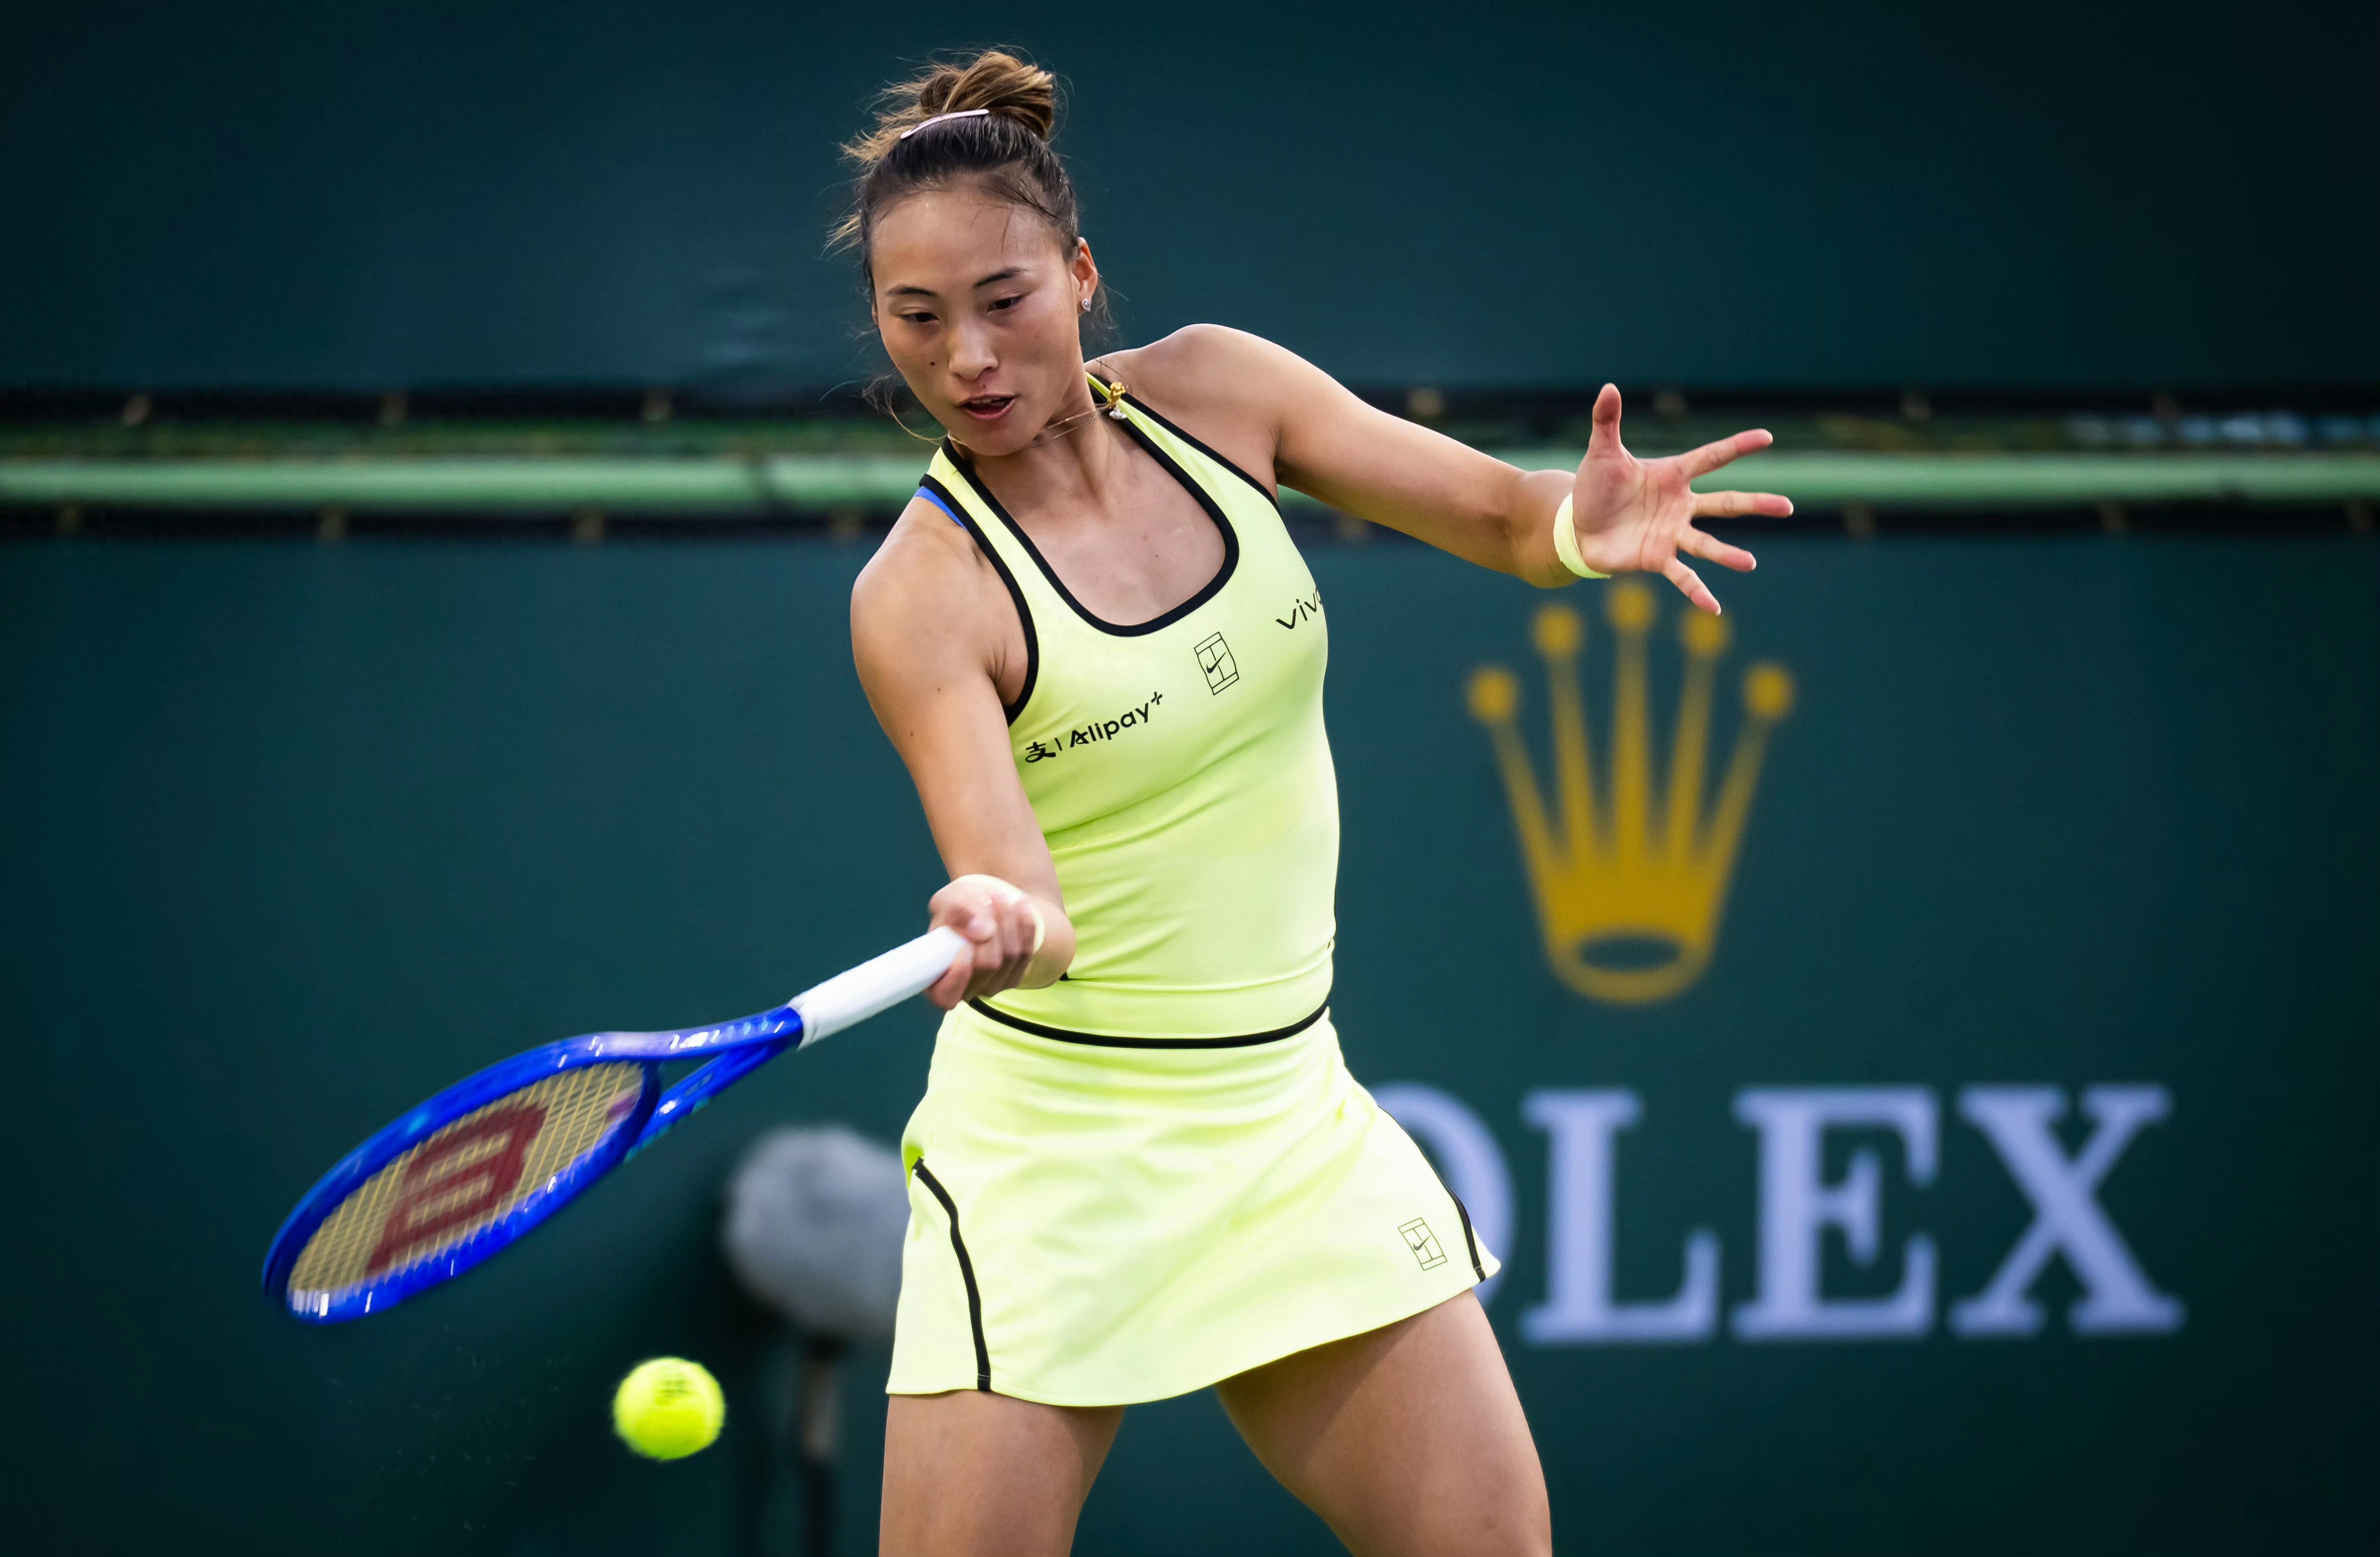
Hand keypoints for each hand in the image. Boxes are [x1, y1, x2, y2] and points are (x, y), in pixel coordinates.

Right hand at [925, 873, 1046, 1008]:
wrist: (983, 907)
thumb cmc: (957, 907)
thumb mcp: (949, 900)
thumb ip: (958, 912)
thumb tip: (982, 930)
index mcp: (936, 979)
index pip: (945, 995)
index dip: (957, 975)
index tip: (965, 947)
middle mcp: (964, 989)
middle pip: (988, 965)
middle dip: (992, 928)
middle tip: (990, 898)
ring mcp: (991, 986)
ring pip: (1010, 956)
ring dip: (1009, 920)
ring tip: (1001, 895)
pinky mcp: (1014, 977)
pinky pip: (1026, 952)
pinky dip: (1025, 924)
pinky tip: (1020, 905)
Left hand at [1569, 384, 1791, 613]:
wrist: (1577, 526)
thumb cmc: (1594, 487)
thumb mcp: (1601, 452)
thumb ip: (1607, 420)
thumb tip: (1608, 386)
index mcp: (1673, 475)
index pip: (1712, 457)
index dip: (1738, 447)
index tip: (1767, 437)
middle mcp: (1680, 505)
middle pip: (1725, 503)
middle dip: (1756, 504)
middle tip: (1787, 506)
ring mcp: (1672, 534)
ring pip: (1708, 543)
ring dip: (1728, 555)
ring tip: (1750, 563)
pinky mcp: (1658, 558)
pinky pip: (1683, 576)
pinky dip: (1697, 592)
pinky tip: (1714, 608)